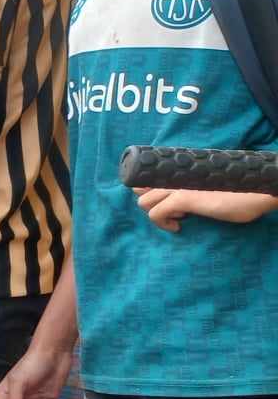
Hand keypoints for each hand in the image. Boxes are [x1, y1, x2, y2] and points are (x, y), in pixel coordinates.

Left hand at [134, 188, 277, 232]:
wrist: (257, 191)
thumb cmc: (239, 193)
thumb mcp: (210, 190)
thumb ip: (192, 190)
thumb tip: (179, 200)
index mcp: (183, 172)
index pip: (150, 177)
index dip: (147, 189)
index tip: (161, 202)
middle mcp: (177, 175)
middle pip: (142, 189)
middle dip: (153, 204)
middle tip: (174, 213)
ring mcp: (178, 186)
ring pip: (144, 202)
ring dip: (158, 214)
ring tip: (179, 218)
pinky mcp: (182, 198)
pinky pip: (155, 214)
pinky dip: (163, 224)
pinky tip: (178, 227)